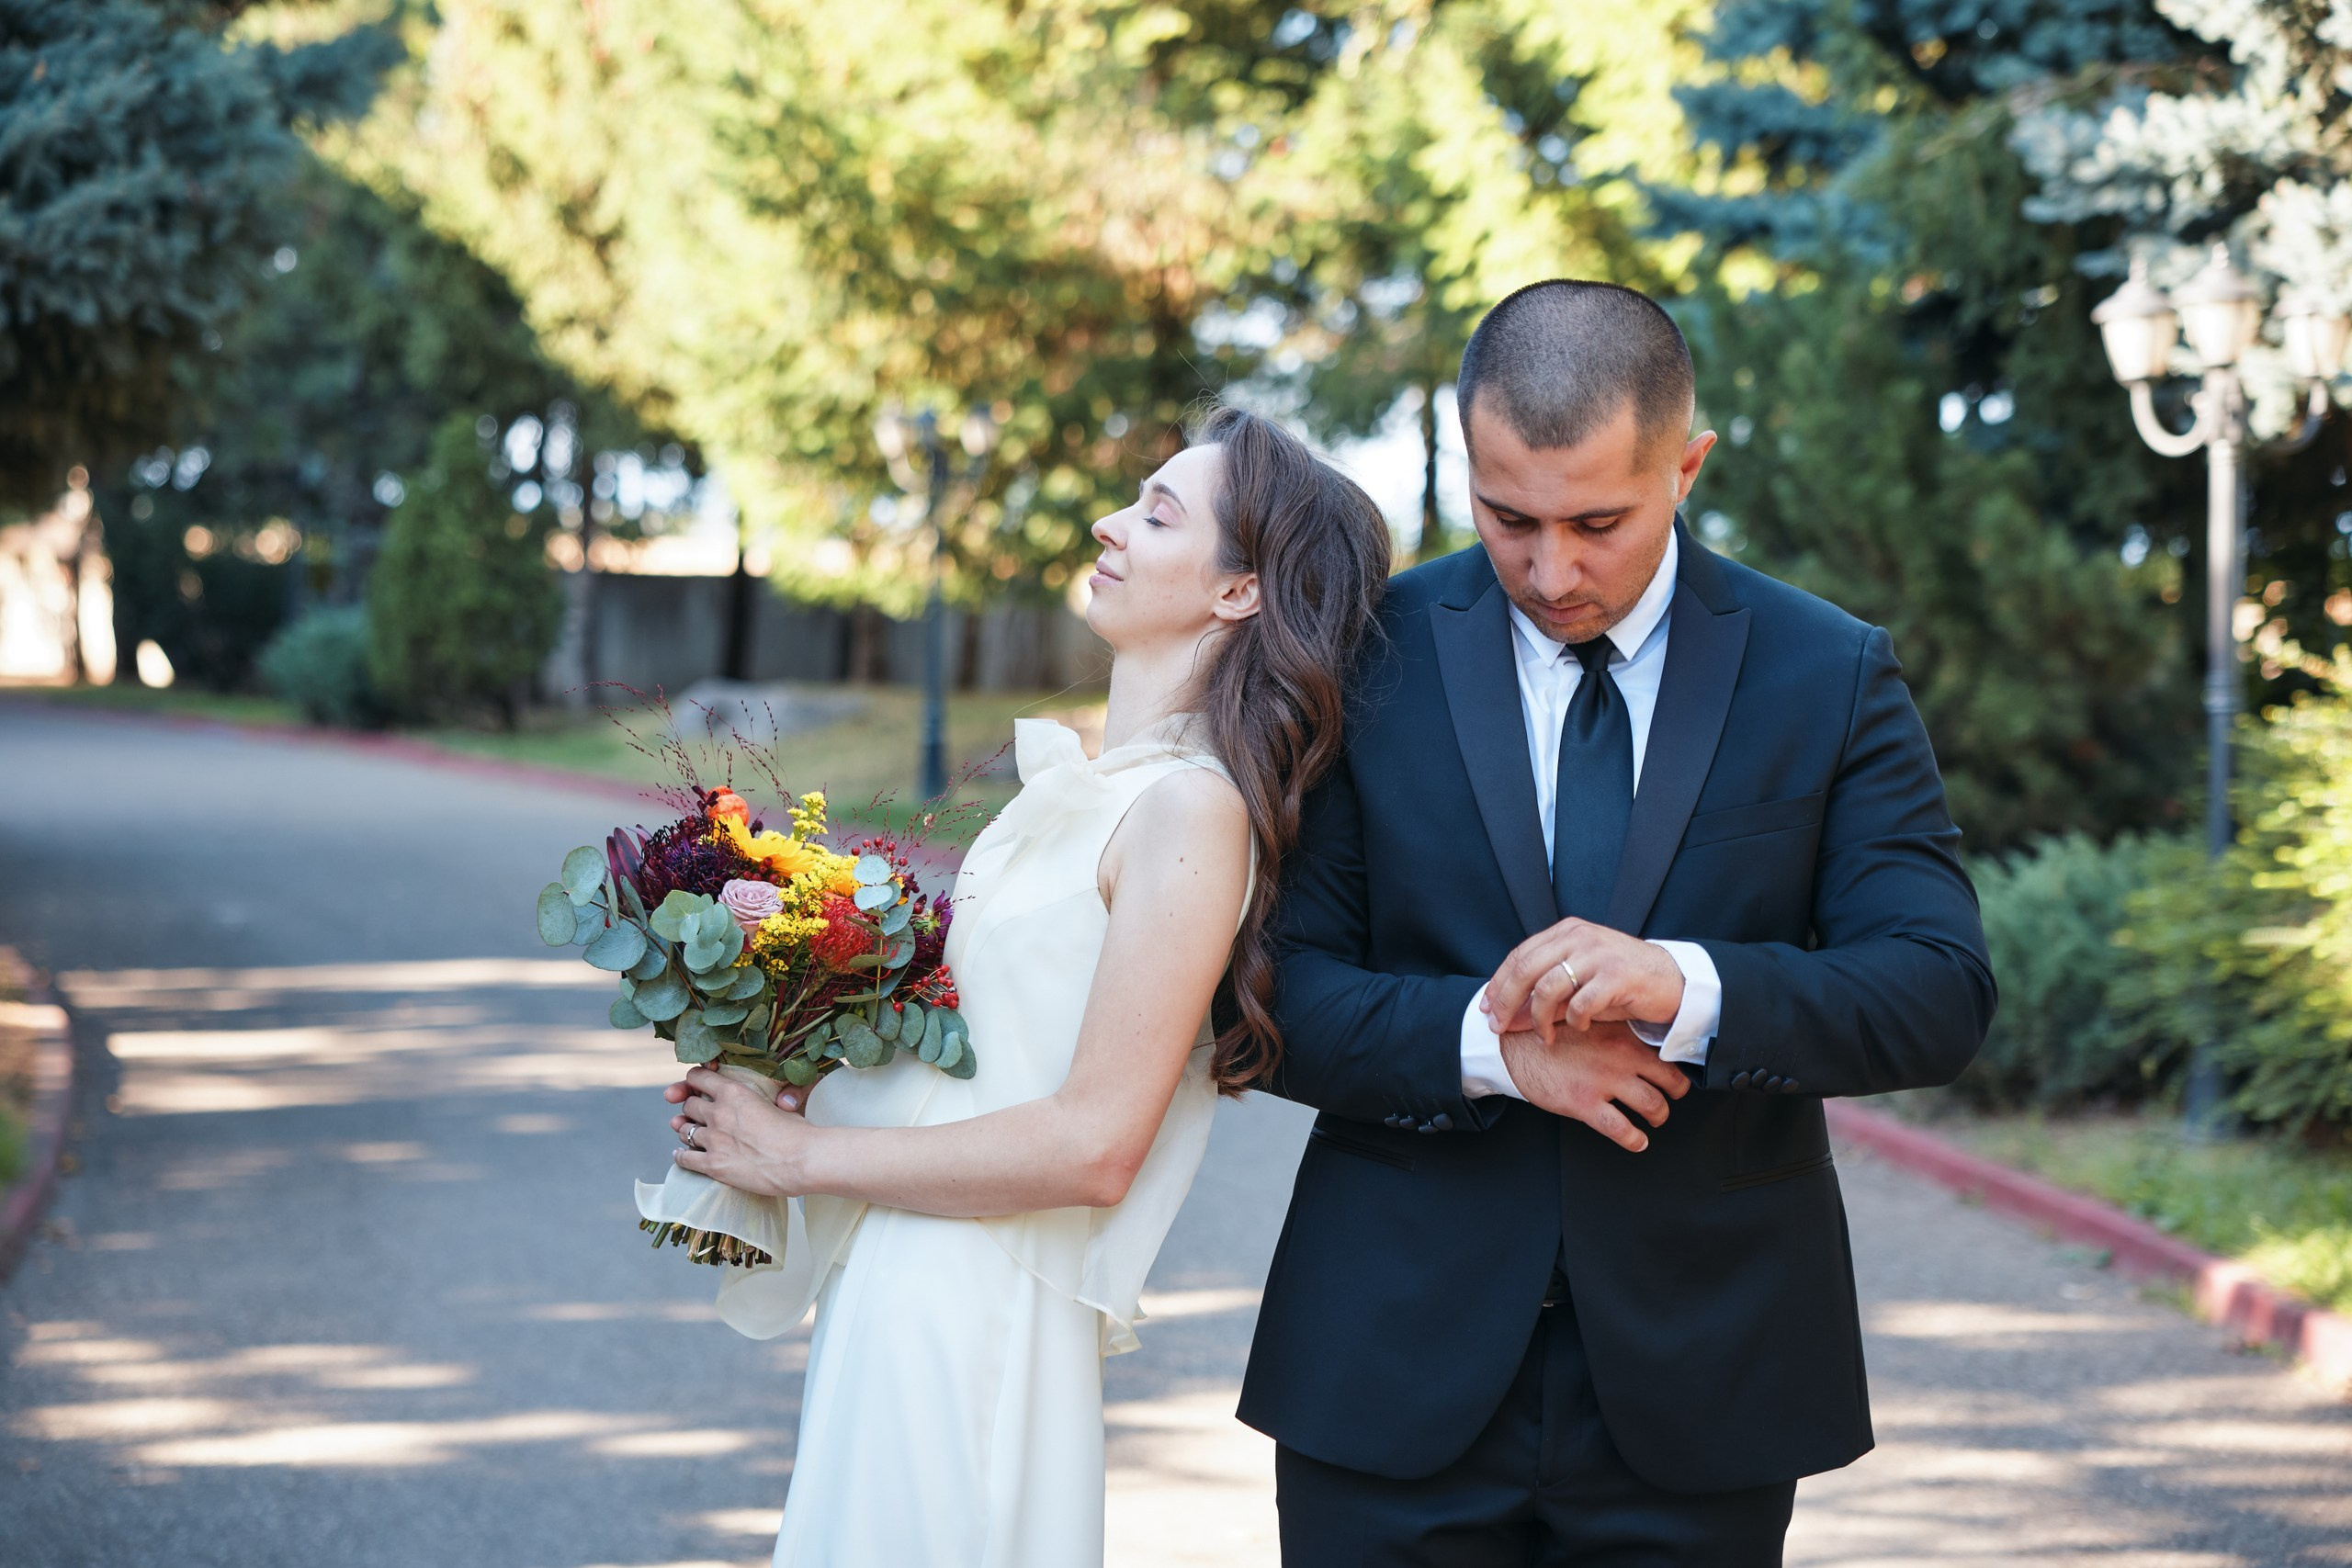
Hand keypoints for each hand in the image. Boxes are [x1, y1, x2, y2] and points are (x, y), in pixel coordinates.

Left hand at [666, 1067, 811, 1196]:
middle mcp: (718, 1113)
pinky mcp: (713, 1165)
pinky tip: (680, 1154)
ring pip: (683, 1130)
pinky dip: (680, 1155)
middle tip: (698, 1114)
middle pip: (689, 1105)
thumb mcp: (777, 1105)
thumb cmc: (797, 1133)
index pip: (698, 1077)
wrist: (803, 1161)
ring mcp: (713, 1139)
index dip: (695, 1080)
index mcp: (734, 1092)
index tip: (695, 1085)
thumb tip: (769, 1101)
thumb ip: (758, 1101)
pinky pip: (684, 1158)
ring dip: (686, 1131)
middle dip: (692, 1109)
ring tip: (690, 1134)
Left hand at [1481, 918, 1684, 1045]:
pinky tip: (1580, 1028)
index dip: (1498, 983)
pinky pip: (1580, 1004)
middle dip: (1507, 1002)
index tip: (1486, 1008)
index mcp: (1567, 931)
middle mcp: (1579, 937)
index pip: (1520, 955)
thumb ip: (1544, 996)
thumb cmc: (1621, 984)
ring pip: (1549, 988)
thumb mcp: (1578, 984)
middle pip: (1526, 969)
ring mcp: (1598, 954)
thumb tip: (1506, 1018)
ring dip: (1539, 1019)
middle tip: (1498, 1026)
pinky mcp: (1616, 976)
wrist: (1672, 981)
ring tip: (1544, 1037)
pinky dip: (1574, 1021)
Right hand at [1498, 1021, 1688, 1152]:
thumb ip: (1615, 1032)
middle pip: (1670, 1081)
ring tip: (1654, 1120)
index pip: (1665, 1053)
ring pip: (1653, 1106)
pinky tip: (1637, 1141)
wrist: (1514, 1046)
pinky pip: (1621, 1129)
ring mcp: (1603, 1081)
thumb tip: (1638, 1043)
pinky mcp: (1585, 1103)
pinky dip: (1635, 1140)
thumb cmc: (1549, 1034)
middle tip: (1672, 1098)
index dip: (1674, 1067)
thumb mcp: (1588, 1021)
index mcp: (1622, 1035)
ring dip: (1659, 1116)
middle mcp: (1619, 1057)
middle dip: (1675, 1094)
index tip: (1674, 1075)